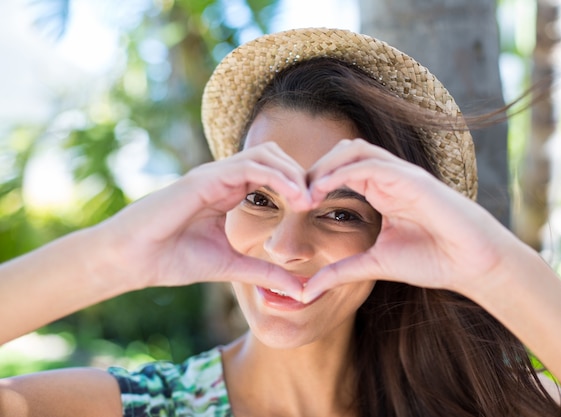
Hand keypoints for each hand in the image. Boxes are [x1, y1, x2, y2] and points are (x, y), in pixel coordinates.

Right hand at [95, 142, 310, 297]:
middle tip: (321, 198)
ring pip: (265, 155)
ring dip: (293, 173)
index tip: (318, 207)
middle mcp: (223, 178)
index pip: (272, 174)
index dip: (297, 185)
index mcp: (229, 192)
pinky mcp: (205, 178)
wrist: (132, 260)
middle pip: (274, 157)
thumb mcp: (230, 266)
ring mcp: (213, 174)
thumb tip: (300, 290)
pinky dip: (277, 176)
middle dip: (301, 174)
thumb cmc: (172, 259)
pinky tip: (295, 198)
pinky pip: (249, 166)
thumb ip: (264, 272)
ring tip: (310, 198)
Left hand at [302, 139, 516, 301]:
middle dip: (314, 169)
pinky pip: (371, 164)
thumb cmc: (432, 261)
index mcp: (381, 192)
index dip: (314, 183)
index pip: (339, 172)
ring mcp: (401, 174)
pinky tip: (323, 190)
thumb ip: (341, 272)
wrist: (472, 264)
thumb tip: (306, 292)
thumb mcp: (374, 265)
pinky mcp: (412, 178)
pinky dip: (343, 172)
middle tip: (292, 195)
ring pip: (354, 150)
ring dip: (325, 166)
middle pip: (342, 153)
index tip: (293, 205)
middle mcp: (389, 177)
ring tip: (305, 192)